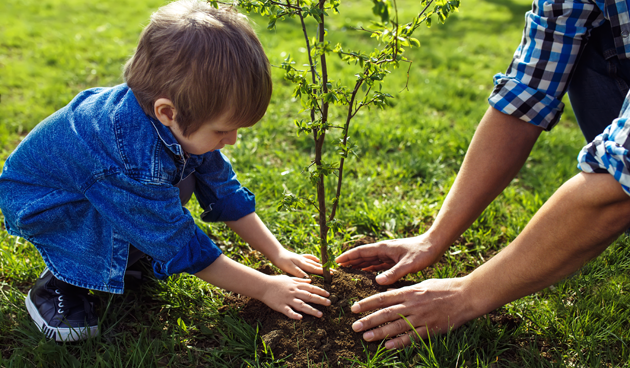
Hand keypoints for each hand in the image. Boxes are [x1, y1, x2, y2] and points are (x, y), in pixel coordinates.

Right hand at [261, 275, 330, 319]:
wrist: (263, 285)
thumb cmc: (276, 281)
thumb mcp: (289, 278)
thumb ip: (299, 280)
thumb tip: (309, 281)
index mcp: (296, 285)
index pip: (311, 288)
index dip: (320, 291)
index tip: (328, 294)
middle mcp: (294, 292)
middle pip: (309, 296)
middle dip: (320, 300)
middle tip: (329, 303)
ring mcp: (288, 299)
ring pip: (301, 305)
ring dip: (311, 310)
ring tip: (320, 314)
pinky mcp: (281, 306)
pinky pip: (288, 311)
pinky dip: (294, 314)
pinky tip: (300, 318)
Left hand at [270, 248, 326, 277]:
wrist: (276, 253)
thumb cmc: (282, 261)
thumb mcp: (289, 268)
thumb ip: (298, 272)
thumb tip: (308, 278)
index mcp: (302, 264)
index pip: (315, 269)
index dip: (323, 272)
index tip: (331, 274)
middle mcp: (303, 260)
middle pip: (316, 265)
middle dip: (325, 269)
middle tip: (333, 271)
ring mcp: (301, 258)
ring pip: (313, 261)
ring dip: (321, 264)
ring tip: (327, 267)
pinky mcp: (298, 257)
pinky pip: (308, 257)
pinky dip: (314, 258)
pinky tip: (317, 260)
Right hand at [335, 234, 442, 284]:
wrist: (435, 245)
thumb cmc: (422, 252)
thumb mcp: (408, 264)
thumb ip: (393, 273)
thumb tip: (377, 282)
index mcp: (384, 248)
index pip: (361, 252)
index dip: (348, 256)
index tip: (336, 261)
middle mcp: (384, 250)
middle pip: (362, 256)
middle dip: (350, 261)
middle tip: (337, 269)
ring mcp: (389, 254)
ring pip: (369, 260)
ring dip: (358, 265)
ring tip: (348, 272)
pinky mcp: (394, 259)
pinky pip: (378, 264)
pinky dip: (370, 269)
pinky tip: (366, 274)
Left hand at [349, 278, 473, 348]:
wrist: (466, 295)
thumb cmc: (445, 288)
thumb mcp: (422, 284)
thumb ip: (405, 290)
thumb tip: (388, 293)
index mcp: (410, 291)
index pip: (383, 298)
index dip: (367, 303)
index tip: (354, 308)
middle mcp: (413, 304)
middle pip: (386, 313)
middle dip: (368, 319)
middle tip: (354, 326)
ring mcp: (421, 317)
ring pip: (396, 326)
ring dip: (379, 332)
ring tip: (365, 337)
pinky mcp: (431, 329)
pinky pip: (412, 337)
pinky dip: (399, 342)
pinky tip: (387, 346)